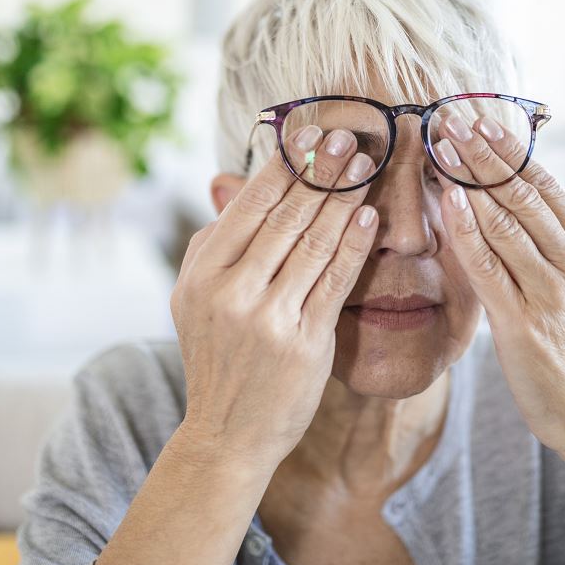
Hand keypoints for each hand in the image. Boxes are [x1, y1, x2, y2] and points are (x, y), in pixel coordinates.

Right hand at [170, 126, 378, 468]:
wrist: (227, 433)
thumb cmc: (219, 359)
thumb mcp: (196, 299)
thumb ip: (214, 243)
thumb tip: (231, 183)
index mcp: (202, 274)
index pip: (248, 205)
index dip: (282, 164)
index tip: (308, 130)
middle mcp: (230, 292)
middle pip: (285, 217)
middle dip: (320, 171)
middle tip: (347, 135)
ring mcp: (267, 318)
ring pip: (313, 243)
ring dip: (342, 198)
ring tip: (364, 164)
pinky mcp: (304, 342)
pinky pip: (334, 282)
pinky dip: (353, 245)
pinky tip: (368, 215)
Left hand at [431, 117, 564, 535]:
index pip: (548, 189)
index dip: (514, 152)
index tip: (484, 121)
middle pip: (522, 197)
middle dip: (484, 154)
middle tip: (451, 118)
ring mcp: (549, 295)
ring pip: (503, 225)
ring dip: (468, 181)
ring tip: (440, 146)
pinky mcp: (521, 326)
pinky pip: (486, 269)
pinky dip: (465, 231)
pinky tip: (446, 201)